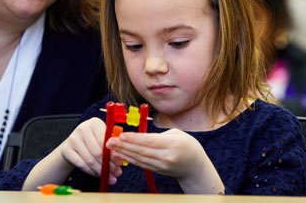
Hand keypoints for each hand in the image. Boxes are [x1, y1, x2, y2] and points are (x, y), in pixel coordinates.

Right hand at [61, 117, 122, 183]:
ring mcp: (73, 139)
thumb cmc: (93, 141)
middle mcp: (82, 128)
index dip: (113, 154)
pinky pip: (81, 164)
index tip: (120, 163)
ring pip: (90, 159)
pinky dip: (91, 171)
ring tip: (109, 176)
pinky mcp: (66, 149)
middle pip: (97, 151)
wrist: (73, 144)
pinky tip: (97, 174)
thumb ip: (111, 146)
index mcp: (94, 123)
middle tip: (116, 172)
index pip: (105, 140)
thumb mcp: (102, 138)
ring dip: (101, 170)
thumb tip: (120, 160)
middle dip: (108, 164)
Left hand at [106, 128, 223, 193]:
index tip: (121, 135)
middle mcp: (167, 157)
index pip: (150, 141)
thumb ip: (158, 135)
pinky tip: (120, 154)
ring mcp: (162, 166)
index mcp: (173, 144)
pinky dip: (129, 159)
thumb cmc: (187, 145)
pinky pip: (142, 164)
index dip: (135, 139)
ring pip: (140, 159)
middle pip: (142, 151)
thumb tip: (138, 136)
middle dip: (124, 146)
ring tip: (111, 147)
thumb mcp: (176, 134)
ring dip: (124, 153)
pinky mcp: (158, 171)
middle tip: (110, 140)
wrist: (196, 167)